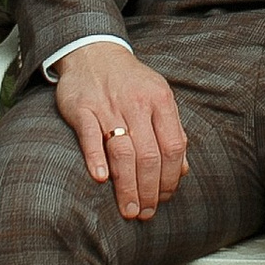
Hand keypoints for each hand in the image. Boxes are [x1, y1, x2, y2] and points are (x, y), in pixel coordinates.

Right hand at [51, 40, 186, 218]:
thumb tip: (182, 170)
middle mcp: (137, 104)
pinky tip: (100, 179)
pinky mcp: (82, 108)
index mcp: (161, 101)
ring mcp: (108, 106)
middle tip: (145, 213)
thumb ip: (171, 131)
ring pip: (123, 151)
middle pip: (149, 155)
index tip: (164, 198)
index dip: (170, 178)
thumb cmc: (129, 82)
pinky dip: (96, 158)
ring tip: (129, 209)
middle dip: (149, 190)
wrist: (94, 52)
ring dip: (127, 185)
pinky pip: (90, 135)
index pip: (173, 147)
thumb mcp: (158, 98)